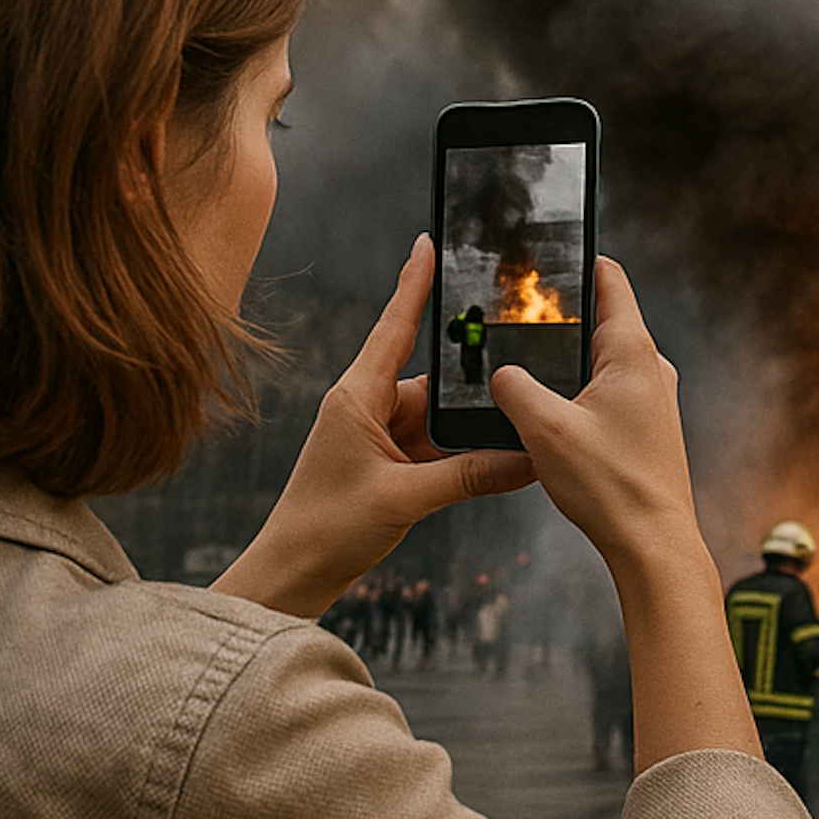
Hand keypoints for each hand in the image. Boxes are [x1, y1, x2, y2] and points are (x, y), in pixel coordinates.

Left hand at [211, 235, 534, 617]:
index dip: (413, 283)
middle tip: (511, 366)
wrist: (292, 575)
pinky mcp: (387, 463)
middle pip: (430, 377)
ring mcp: (376, 435)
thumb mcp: (405, 499)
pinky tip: (490, 462)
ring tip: (506, 429)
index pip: (394, 326)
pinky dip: (459, 453)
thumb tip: (526, 459)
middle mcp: (366, 406)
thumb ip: (469, 477)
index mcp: (357, 396)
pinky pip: (435, 446)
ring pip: (438, 416)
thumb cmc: (326, 529)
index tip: (428, 242)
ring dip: (465, 427)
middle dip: (467, 380)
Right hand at [492, 257, 760, 767]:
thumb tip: (500, 374)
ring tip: (531, 367)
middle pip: (603, 318)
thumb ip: (514, 389)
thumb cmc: (611, 487)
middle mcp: (650, 367)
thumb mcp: (543, 429)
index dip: (578, 260)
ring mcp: (654, 398)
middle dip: (563, 315)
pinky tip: (554, 413)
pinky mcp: (649, 428)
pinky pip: (609, 391)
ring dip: (570, 360)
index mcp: (631, 351)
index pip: (609, 279)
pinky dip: (581, 391)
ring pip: (604, 359)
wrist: (654, 545)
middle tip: (522, 314)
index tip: (549, 250)